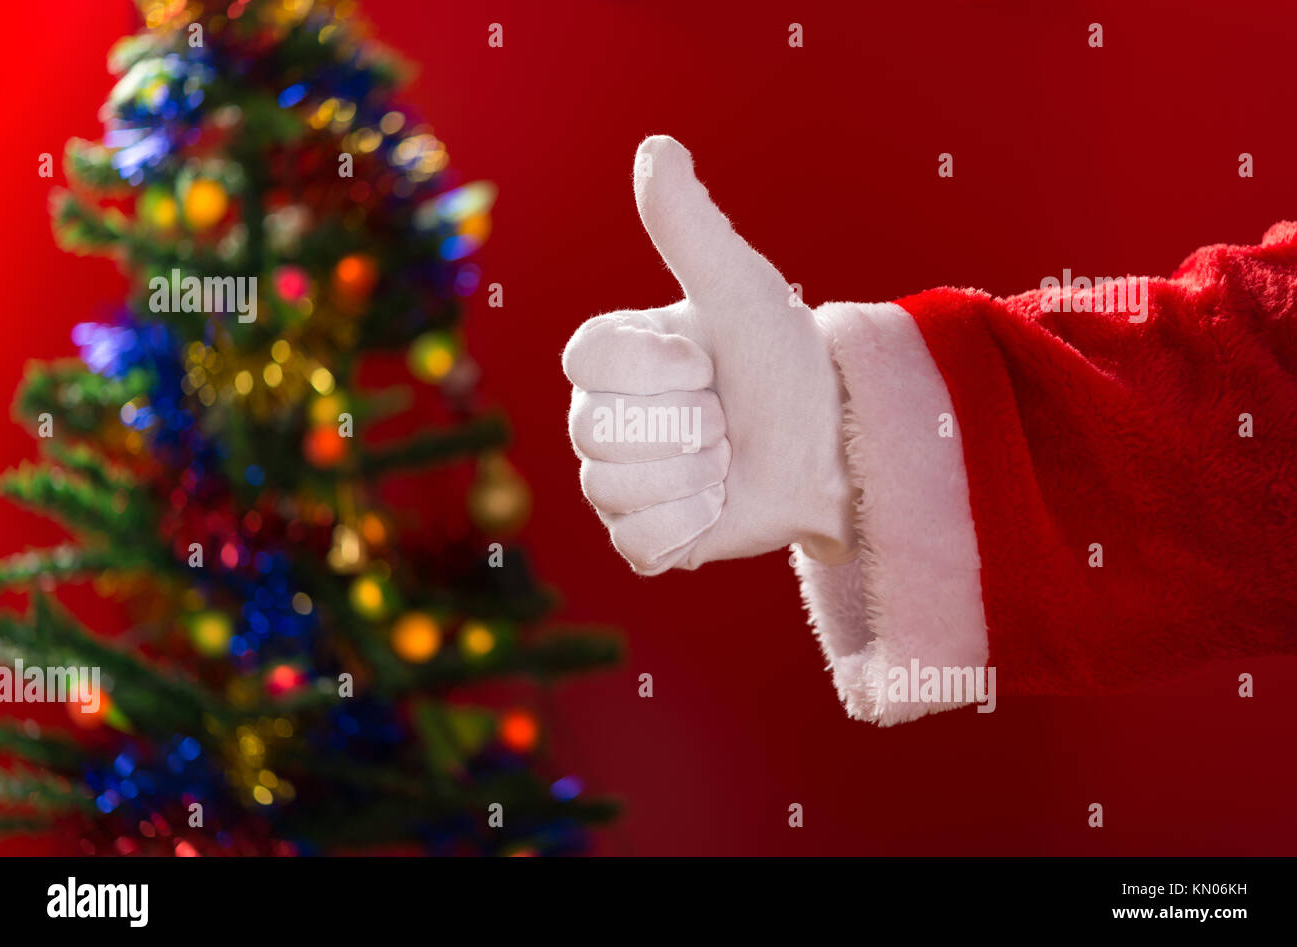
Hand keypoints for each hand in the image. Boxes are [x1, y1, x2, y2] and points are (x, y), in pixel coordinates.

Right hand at [562, 136, 856, 574]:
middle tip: (727, 419)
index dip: (654, 370)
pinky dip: (689, 527)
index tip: (707, 362)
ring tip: (728, 461)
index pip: (586, 365)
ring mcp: (622, 481)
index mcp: (616, 358)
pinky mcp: (646, 537)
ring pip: (613, 491)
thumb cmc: (787, 358)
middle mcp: (605, 418)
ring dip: (693, 477)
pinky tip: (719, 505)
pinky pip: (637, 544)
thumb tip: (656, 146)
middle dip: (685, 427)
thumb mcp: (740, 288)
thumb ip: (691, 226)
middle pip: (596, 433)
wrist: (838, 443)